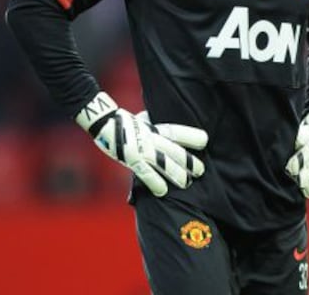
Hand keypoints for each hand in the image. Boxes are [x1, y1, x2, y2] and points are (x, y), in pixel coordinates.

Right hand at [75, 92, 207, 196]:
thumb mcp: (143, 119)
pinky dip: (155, 182)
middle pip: (174, 150)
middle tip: (200, 170)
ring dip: (176, 174)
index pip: (176, 131)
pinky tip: (164, 191)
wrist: (103, 121)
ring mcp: (141, 149)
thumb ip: (155, 126)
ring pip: (164, 163)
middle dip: (189, 161)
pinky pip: (146, 173)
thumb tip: (169, 132)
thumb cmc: (125, 121)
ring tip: (186, 183)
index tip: (205, 140)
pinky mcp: (131, 159)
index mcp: (154, 127)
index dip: (191, 136)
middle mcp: (151, 137)